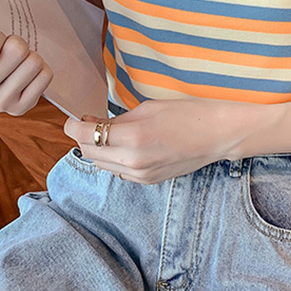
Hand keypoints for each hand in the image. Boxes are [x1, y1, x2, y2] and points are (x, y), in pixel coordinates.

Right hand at [0, 0, 53, 115]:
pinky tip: (26, 68)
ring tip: (16, 57)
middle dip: (15, 41)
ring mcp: (0, 106)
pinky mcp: (22, 109)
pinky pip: (45, 77)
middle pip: (15, 54)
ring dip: (29, 53)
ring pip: (33, 64)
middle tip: (7, 45)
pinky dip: (41, 67)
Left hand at [63, 98, 239, 184]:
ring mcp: (141, 175)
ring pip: (103, 166)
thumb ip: (117, 120)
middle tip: (88, 122)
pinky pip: (120, 172)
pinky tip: (124, 147)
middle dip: (83, 138)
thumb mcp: (148, 108)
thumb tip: (94, 124)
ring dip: (98, 150)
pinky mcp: (149, 181)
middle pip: (90, 153)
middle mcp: (133, 161)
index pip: (86, 136)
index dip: (73, 127)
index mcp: (132, 138)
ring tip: (107, 134)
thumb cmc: (187, 114)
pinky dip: (114, 160)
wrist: (218, 135)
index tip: (73, 119)